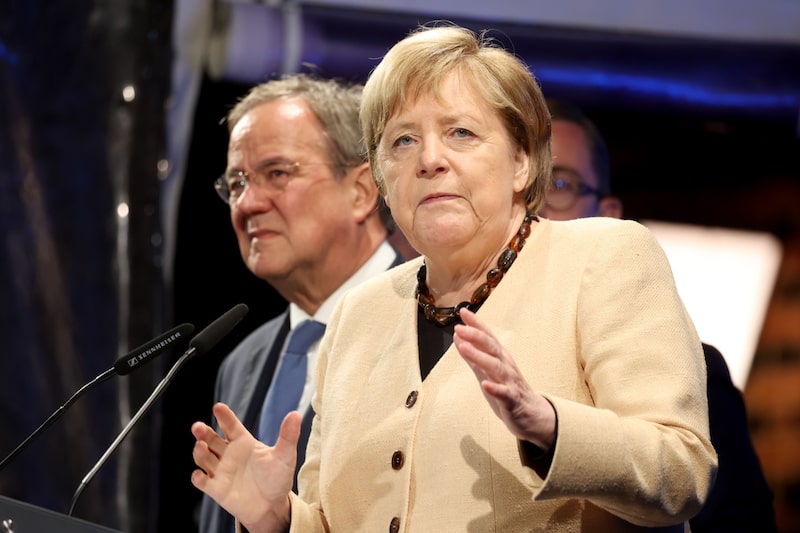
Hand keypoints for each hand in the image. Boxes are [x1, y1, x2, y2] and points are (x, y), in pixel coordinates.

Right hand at [191, 402, 297, 531]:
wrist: (272, 506)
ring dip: (199, 451)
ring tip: (200, 446)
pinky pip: (203, 482)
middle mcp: (229, 454)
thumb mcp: (285, 456)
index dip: (224, 416)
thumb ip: (288, 436)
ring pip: (204, 457)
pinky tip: (199, 475)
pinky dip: (198, 478)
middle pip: (211, 439)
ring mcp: (221, 471)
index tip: (218, 407)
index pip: (230, 425)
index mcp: (244, 442)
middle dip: (203, 432)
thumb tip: (295, 414)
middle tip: (198, 427)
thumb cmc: (277, 478)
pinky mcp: (217, 489)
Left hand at [453, 308, 555, 450]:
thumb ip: (473, 355)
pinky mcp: (513, 401)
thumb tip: (458, 337)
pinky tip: (485, 385)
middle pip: (492, 348)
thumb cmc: (507, 390)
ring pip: (496, 367)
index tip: (462, 311)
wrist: (533, 416)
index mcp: (500, 357)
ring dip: (479, 357)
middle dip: (476, 336)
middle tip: (459, 328)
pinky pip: (504, 393)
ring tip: (464, 348)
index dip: (476, 324)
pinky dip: (495, 388)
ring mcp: (510, 382)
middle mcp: (506, 366)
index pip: (487, 337)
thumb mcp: (487, 371)